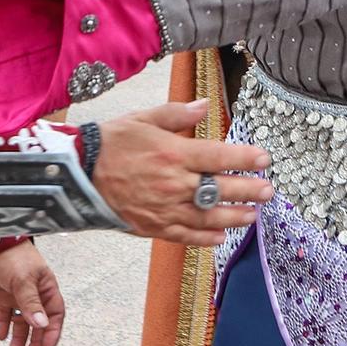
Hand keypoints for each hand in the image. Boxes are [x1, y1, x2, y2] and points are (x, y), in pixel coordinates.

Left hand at [0, 240, 65, 345]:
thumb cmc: (13, 255)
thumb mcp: (24, 280)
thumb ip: (31, 303)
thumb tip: (41, 325)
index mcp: (46, 287)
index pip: (54, 314)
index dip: (52, 332)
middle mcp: (34, 293)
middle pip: (39, 322)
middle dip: (35, 340)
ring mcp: (18, 294)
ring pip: (22, 321)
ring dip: (19, 336)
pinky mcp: (3, 294)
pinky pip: (5, 314)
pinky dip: (4, 324)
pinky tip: (1, 335)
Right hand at [95, 101, 272, 246]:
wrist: (78, 174)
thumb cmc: (111, 143)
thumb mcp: (143, 118)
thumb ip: (177, 114)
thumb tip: (204, 106)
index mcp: (173, 153)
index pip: (219, 156)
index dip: (245, 158)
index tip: (264, 159)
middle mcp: (173, 183)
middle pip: (220, 189)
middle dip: (248, 190)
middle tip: (268, 191)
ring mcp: (164, 208)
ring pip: (207, 217)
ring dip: (234, 217)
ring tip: (252, 216)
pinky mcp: (153, 226)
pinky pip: (185, 236)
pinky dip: (205, 238)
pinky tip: (220, 236)